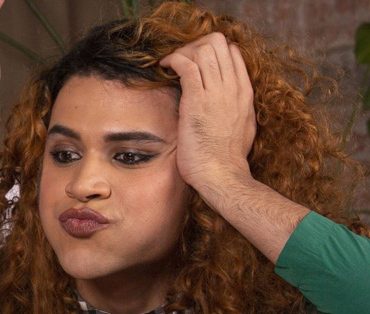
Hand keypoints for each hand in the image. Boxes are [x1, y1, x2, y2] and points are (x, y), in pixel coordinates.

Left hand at [158, 32, 256, 193]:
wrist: (221, 175)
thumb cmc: (225, 158)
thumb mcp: (241, 126)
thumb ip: (235, 108)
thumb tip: (225, 102)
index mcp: (244, 92)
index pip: (232, 52)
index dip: (210, 50)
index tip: (193, 63)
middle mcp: (233, 87)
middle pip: (219, 43)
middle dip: (194, 45)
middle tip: (179, 60)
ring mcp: (217, 92)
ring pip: (204, 49)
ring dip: (182, 51)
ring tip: (170, 64)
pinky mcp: (197, 100)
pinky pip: (187, 65)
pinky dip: (173, 59)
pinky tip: (164, 67)